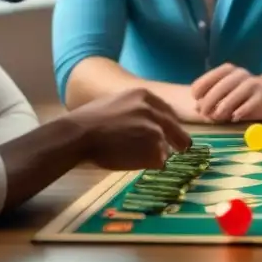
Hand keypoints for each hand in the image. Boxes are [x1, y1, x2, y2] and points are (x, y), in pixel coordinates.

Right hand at [69, 87, 192, 170]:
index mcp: (145, 96)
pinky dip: (149, 165)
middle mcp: (154, 111)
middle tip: (182, 149)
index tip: (173, 133)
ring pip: (166, 148)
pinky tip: (132, 163)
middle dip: (179, 140)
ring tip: (136, 157)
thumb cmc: (89, 121)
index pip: (168, 112)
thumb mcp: (117, 102)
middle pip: (176, 129)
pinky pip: (159, 162)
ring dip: (157, 154)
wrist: (79, 134)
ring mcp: (156, 131)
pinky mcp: (153, 149)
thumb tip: (148, 121)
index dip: (171, 124)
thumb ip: (136, 109)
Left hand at [190, 64, 261, 122]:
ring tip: (217, 116)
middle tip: (203, 112)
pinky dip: (241, 111)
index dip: (202, 85)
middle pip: (223, 85)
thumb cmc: (241, 95)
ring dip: (224, 106)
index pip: (212, 75)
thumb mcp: (224, 94)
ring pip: (236, 93)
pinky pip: (250, 103)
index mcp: (228, 70)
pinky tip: (234, 118)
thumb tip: (197, 108)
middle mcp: (240, 74)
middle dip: (210, 99)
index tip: (195, 97)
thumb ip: (211, 98)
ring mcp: (253, 84)